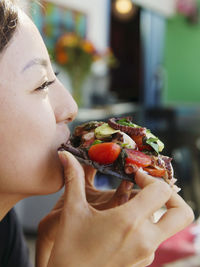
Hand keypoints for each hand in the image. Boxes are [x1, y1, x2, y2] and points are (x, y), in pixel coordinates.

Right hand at [36, 151, 193, 266]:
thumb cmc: (69, 248)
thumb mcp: (73, 210)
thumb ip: (73, 178)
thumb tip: (66, 155)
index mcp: (129, 222)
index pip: (162, 191)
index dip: (151, 178)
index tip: (134, 175)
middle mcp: (145, 240)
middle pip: (182, 213)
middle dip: (172, 196)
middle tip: (151, 189)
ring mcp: (147, 254)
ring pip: (168, 225)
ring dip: (156, 209)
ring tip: (133, 203)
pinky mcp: (143, 261)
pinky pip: (155, 237)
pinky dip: (146, 224)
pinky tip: (125, 222)